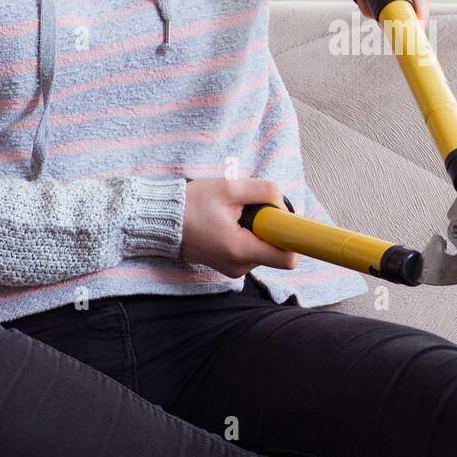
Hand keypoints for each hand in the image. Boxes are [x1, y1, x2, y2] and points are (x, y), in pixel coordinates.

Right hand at [179, 178, 299, 276]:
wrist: (163, 221)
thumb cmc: (192, 204)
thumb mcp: (230, 188)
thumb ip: (264, 191)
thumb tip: (284, 204)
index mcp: (240, 250)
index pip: (287, 258)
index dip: (294, 238)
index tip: (290, 222)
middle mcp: (239, 266)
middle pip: (276, 250)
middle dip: (270, 228)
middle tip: (249, 210)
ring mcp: (233, 269)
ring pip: (264, 250)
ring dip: (258, 231)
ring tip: (233, 216)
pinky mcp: (229, 266)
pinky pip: (251, 251)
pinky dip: (248, 236)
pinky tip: (229, 224)